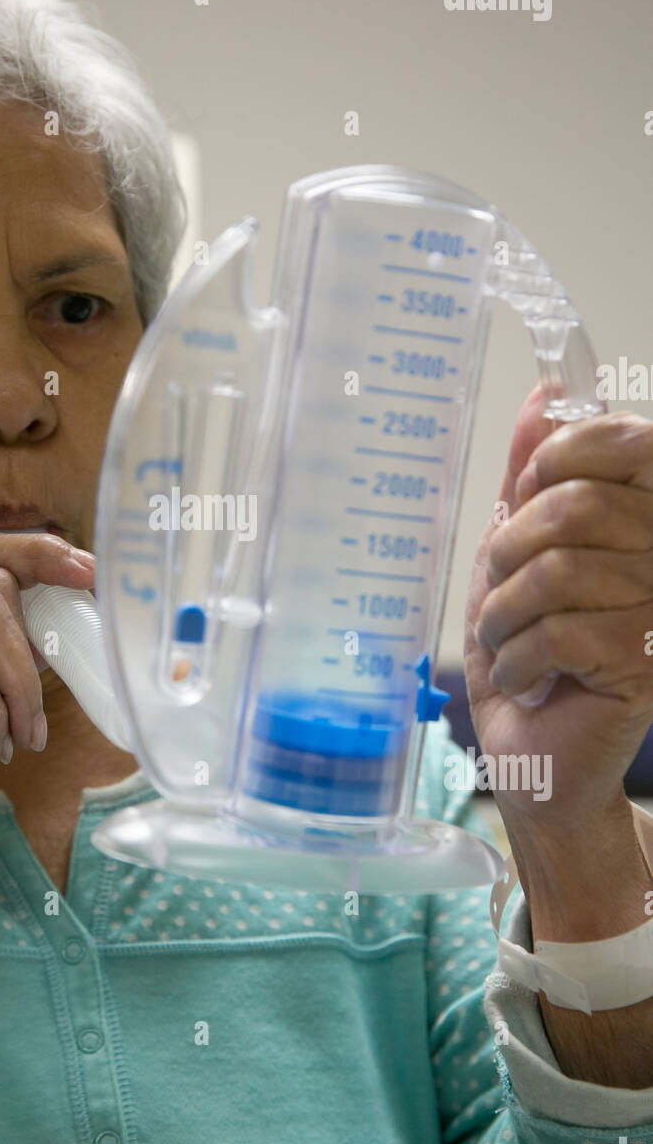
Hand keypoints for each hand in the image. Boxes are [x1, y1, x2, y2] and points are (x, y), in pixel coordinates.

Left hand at [465, 386, 652, 836]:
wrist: (539, 751)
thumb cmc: (530, 645)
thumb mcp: (516, 550)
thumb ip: (532, 473)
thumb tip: (545, 392)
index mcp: (648, 516)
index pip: (628, 441)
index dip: (560, 456)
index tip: (529, 493)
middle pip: (575, 508)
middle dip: (510, 551)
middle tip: (504, 589)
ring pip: (557, 572)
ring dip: (504, 613)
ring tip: (507, 639)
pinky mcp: (647, 664)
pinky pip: (559, 632)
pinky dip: (518, 657)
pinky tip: (527, 675)